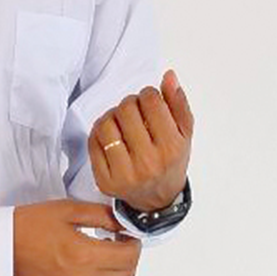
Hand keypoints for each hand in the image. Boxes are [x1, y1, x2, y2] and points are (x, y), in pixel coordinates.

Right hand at [12, 200, 142, 275]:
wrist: (0, 248)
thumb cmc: (30, 225)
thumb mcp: (68, 210)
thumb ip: (101, 215)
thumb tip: (124, 223)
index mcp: (84, 255)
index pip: (129, 257)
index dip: (134, 243)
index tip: (126, 234)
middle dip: (128, 258)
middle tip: (117, 242)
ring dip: (115, 274)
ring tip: (101, 256)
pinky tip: (84, 268)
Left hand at [87, 68, 193, 211]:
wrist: (157, 199)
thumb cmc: (171, 160)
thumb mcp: (183, 133)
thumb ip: (178, 103)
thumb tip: (168, 76)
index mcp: (171, 148)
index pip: (151, 102)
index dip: (148, 94)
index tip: (149, 100)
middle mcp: (148, 163)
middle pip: (126, 109)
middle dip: (130, 102)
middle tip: (135, 110)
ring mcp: (124, 174)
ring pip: (106, 123)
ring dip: (112, 114)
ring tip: (122, 120)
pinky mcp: (104, 181)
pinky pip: (93, 141)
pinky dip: (100, 131)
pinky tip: (112, 134)